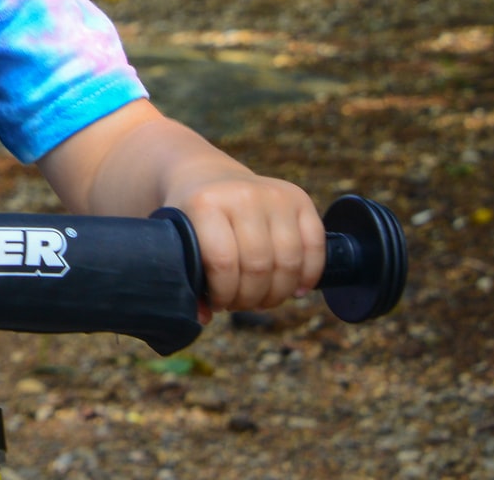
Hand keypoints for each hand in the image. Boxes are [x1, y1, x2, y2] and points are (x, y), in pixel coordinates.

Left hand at [166, 166, 324, 320]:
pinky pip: (315, 246)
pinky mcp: (299, 198)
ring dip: (278, 293)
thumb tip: (203, 318)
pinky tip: (294, 289)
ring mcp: (274, 194)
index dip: (224, 294)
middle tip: (240, 303)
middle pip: (259, 267)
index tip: (217, 302)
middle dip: (250, 298)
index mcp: (205, 203)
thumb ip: (186, 277)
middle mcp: (242, 194)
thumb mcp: (178, 239)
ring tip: (261, 298)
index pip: (223, 263)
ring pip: (289, 262)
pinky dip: (308, 275)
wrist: (206, 176)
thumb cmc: (191, 218)